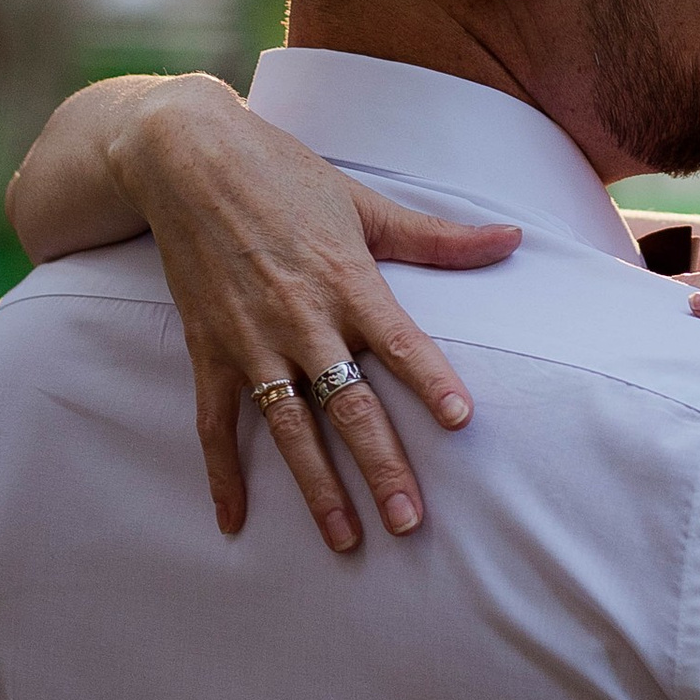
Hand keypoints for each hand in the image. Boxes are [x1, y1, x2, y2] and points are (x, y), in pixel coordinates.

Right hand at [110, 83, 519, 553]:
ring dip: (317, 488)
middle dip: (381, 468)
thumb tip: (512, 237)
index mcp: (347, 281)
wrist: (187, 159)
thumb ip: (437, 238)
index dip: (432, 380)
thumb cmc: (284, 175)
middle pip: (348, 406)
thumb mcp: (365, 202)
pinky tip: (234, 523)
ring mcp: (250, 342)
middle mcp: (301, 319)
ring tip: (345, 540)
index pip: (399, 342)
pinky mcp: (207, 351)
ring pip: (290, 429)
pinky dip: (222, 475)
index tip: (462, 421)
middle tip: (409, 523)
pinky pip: (215, 425)